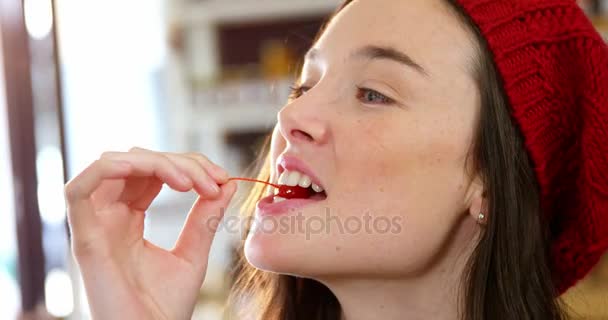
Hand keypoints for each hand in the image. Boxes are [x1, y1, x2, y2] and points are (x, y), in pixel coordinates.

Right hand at [65, 147, 236, 319]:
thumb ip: (206, 217)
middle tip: (214, 182)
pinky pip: (77, 190)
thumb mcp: (192, 253)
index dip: (188, 165)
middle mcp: (109, 217)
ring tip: (190, 183)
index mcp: (129, 219)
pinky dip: (109, 168)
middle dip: (180, 162)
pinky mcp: (85, 241)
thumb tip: (227, 182)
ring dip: (155, 162)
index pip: (152, 171)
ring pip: (112, 165)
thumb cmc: (164, 307)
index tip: (222, 179)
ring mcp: (95, 227)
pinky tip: (150, 171)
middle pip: (136, 163)